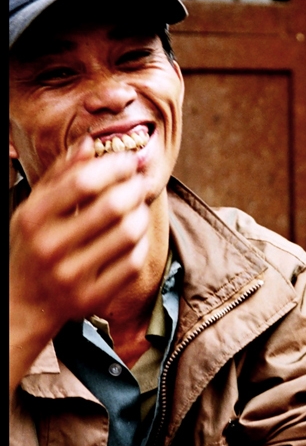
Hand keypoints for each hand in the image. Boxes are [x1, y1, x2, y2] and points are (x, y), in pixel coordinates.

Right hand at [10, 137, 149, 390]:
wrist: (23, 303)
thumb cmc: (32, 247)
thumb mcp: (34, 208)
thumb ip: (61, 174)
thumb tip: (90, 142)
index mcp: (33, 219)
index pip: (84, 182)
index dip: (114, 167)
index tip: (129, 160)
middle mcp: (50, 248)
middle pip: (111, 207)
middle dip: (134, 188)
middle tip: (141, 182)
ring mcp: (71, 276)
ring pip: (127, 234)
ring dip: (141, 215)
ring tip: (139, 207)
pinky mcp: (92, 298)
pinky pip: (131, 263)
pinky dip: (140, 244)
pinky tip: (135, 236)